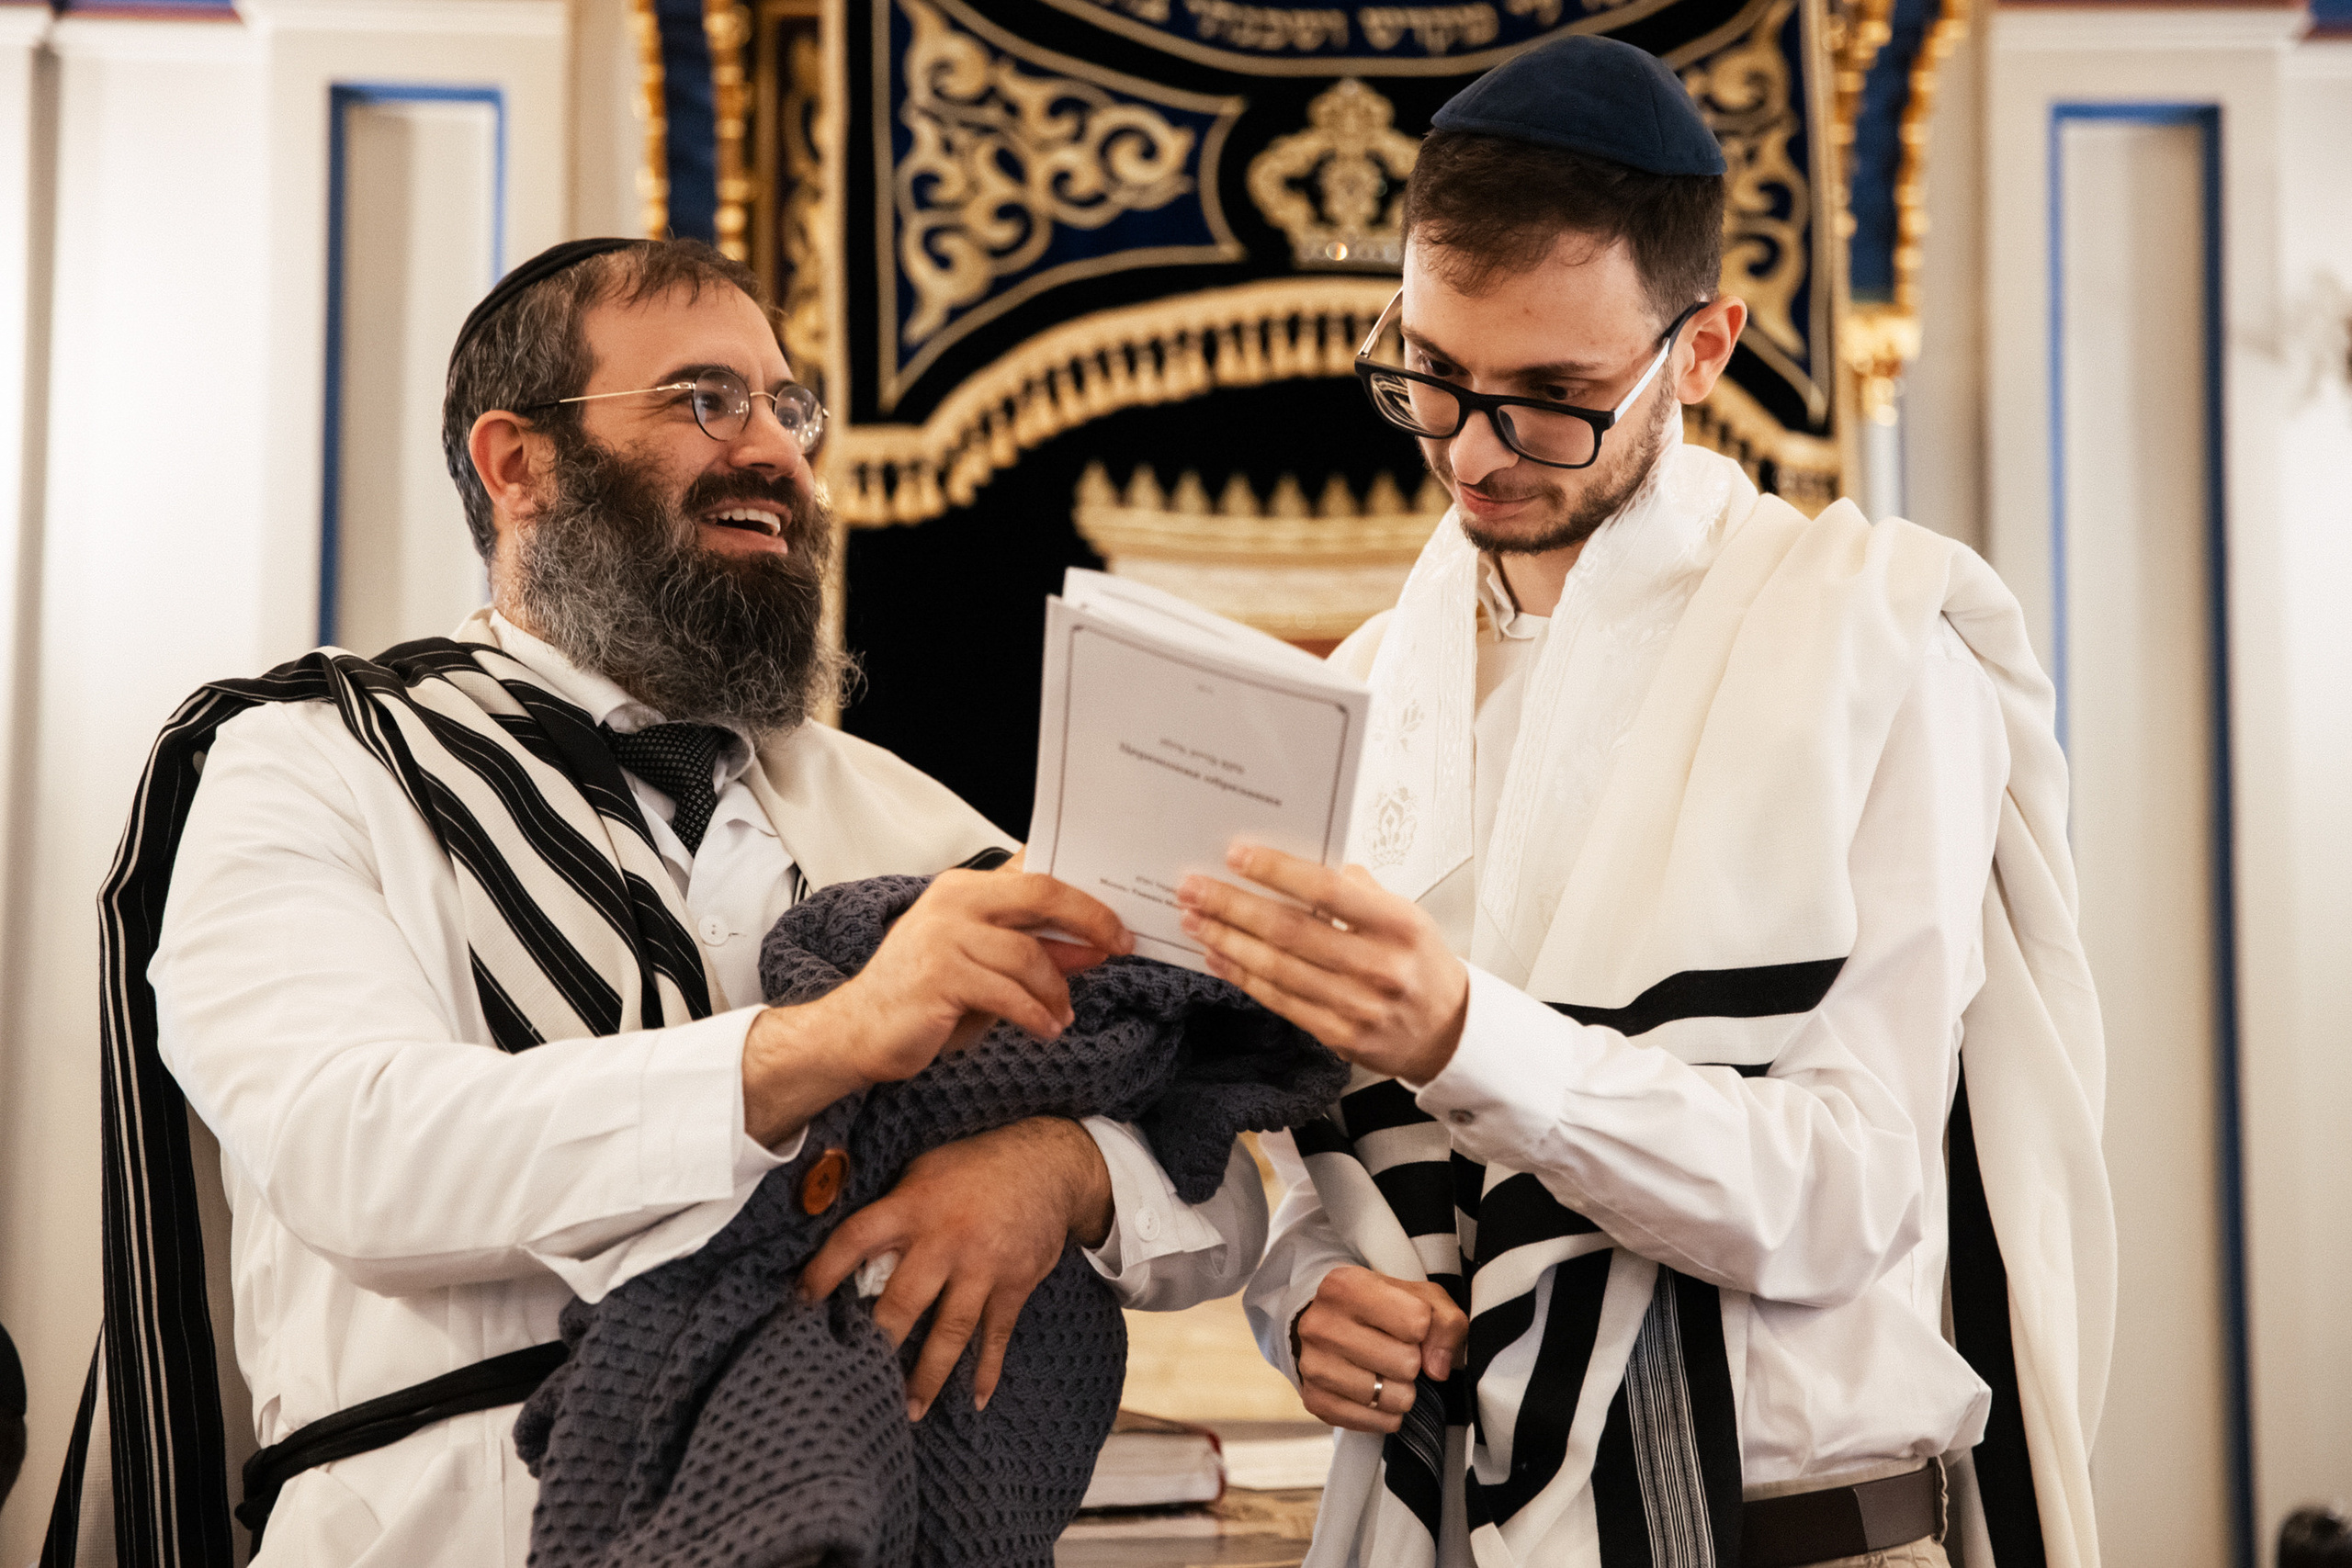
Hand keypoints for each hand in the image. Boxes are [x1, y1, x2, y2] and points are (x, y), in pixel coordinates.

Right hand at [742, 871, 1129, 1144]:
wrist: (858, 1031)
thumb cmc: (924, 997)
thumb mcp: (986, 967)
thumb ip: (1034, 951)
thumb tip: (1094, 947)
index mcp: (964, 889)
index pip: (1036, 873)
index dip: (1083, 893)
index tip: (1118, 919)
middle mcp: (953, 901)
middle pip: (1041, 894)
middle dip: (1090, 920)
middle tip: (1119, 947)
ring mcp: (943, 936)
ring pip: (1028, 954)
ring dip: (1057, 989)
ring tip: (1062, 1014)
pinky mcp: (939, 975)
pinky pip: (1007, 993)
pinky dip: (1035, 1014)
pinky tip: (1045, 1029)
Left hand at [797, 1117, 1114, 1420]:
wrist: (1050, 1165)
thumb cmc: (977, 1165)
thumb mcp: (926, 1169)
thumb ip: (895, 1208)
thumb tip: (856, 1253)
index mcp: (915, 1206)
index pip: (857, 1239)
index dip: (824, 1271)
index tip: (800, 1303)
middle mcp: (947, 1239)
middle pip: (903, 1301)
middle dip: (877, 1342)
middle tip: (853, 1379)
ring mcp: (984, 1266)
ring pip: (950, 1330)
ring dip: (928, 1374)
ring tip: (908, 1410)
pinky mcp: (1015, 1284)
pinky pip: (997, 1334)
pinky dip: (987, 1368)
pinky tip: (976, 1399)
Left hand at [1176, 842, 1468, 1081]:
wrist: (1449, 1032)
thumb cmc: (1421, 965)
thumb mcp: (1408, 916)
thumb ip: (1359, 891)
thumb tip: (1305, 865)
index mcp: (1399, 925)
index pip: (1328, 890)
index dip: (1276, 871)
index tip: (1236, 854)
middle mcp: (1379, 966)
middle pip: (1291, 930)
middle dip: (1233, 906)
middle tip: (1194, 888)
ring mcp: (1358, 1006)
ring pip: (1277, 968)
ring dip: (1228, 941)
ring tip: (1195, 919)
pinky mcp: (1339, 1036)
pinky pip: (1279, 1001)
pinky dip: (1242, 977)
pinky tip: (1218, 957)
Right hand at [1293, 1266, 1467, 1433]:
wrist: (1329, 1327)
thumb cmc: (1380, 1310)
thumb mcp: (1419, 1297)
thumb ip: (1446, 1321)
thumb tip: (1437, 1369)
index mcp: (1346, 1286)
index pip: (1417, 1321)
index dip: (1423, 1328)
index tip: (1406, 1326)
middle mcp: (1321, 1324)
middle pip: (1406, 1363)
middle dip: (1412, 1362)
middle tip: (1395, 1352)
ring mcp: (1313, 1366)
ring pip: (1394, 1397)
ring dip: (1401, 1390)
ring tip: (1386, 1373)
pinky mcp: (1315, 1402)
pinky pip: (1379, 1423)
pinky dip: (1387, 1413)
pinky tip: (1375, 1393)